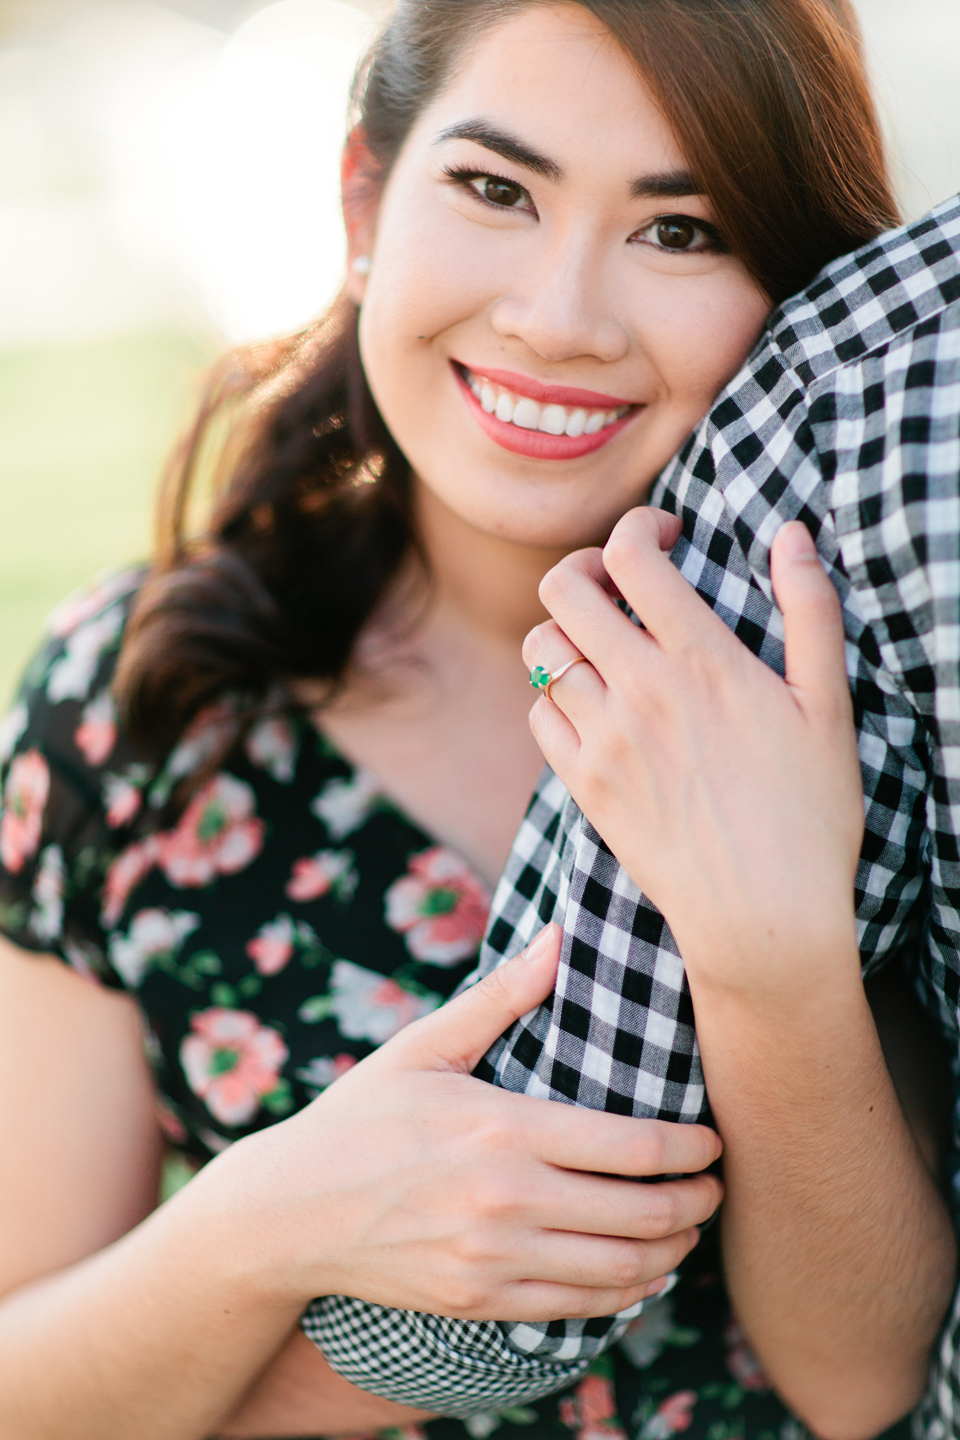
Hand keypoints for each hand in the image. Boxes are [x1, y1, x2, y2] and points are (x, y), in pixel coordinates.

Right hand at [223, 924, 721, 1322]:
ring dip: (672, 1251)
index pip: (631, 1146)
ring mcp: (494, 1260)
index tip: (714, 1142)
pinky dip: (625, 1293)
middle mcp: (507, 1200)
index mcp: (503, 1127)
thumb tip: (557, 935)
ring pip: (620, 1271)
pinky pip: (577, 1307)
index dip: (691, 1149)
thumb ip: (500, 995)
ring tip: (687, 1230)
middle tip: (716, 1187)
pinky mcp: (480, 1302)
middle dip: (696, 1202)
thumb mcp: (423, 1047)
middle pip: (640, 1213)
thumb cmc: (360, 1118)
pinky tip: (638, 1272)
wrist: (291, 1213)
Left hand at [523, 509, 863, 1004]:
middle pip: (563, 589)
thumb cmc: (810, 812)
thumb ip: (811, 609)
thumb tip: (793, 533)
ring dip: (566, 634)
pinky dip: (553, 697)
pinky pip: (538, 716)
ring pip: (541, 650)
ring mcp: (603, 740)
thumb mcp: (829, 705)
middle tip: (614, 582)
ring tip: (602, 647)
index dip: (639, 524)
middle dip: (583, 567)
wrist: (764, 917)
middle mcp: (639, 691)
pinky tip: (590, 706)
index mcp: (701, 660)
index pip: (633, 554)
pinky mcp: (582, 786)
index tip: (662, 534)